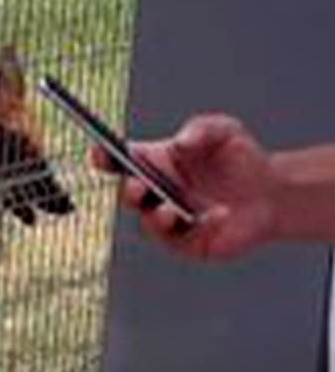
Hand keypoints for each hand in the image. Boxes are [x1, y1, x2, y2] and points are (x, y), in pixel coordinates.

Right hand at [89, 114, 278, 260]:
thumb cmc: (240, 158)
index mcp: (155, 162)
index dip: (105, 157)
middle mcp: (156, 192)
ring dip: (155, 218)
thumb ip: (202, 129)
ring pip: (149, 223)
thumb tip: (181, 144)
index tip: (100, 153)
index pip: (120, 161)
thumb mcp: (225, 131)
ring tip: (170, 211)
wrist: (271, 192)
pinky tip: (219, 216)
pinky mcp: (188, 242)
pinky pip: (182, 240)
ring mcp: (169, 219)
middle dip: (129, 191)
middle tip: (138, 186)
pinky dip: (199, 228)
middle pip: (129, 194)